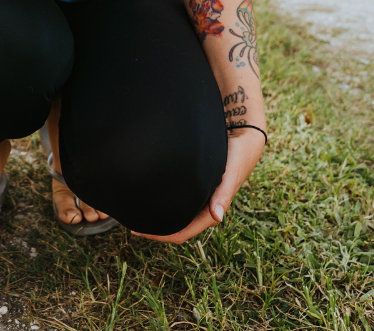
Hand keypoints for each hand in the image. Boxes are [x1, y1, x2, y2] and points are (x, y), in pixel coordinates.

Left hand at [131, 126, 264, 243]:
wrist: (243, 137)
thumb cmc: (237, 156)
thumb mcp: (230, 174)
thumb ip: (223, 194)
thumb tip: (218, 217)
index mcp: (211, 210)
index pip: (183, 232)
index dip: (161, 235)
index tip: (140, 232)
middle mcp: (204, 206)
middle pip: (176, 226)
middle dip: (156, 228)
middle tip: (130, 223)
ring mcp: (199, 196)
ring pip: (176, 214)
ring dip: (159, 216)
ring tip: (136, 211)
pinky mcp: (195, 184)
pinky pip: (178, 199)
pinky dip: (164, 202)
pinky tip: (150, 194)